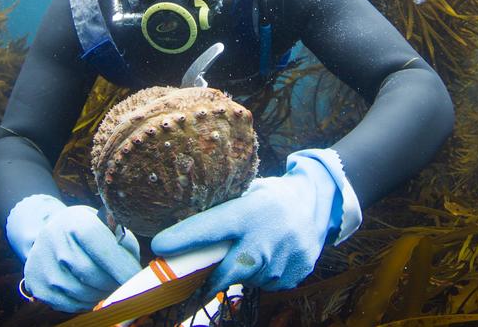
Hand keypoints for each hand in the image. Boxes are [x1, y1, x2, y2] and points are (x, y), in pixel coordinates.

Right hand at [6, 195, 140, 312]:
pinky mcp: (38, 286)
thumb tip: (135, 267)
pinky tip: (92, 291)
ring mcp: (43, 266)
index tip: (138, 278)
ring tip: (109, 285)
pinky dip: (87, 302)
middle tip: (125, 284)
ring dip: (102, 294)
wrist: (47, 234)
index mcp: (75, 222)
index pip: (104, 250)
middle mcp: (55, 242)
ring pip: (83, 293)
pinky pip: (71, 304)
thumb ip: (123, 240)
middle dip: (114, 284)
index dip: (124, 268)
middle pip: (94, 275)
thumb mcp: (104, 223)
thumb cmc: (85, 229)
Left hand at [151, 154, 342, 294]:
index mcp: (249, 211)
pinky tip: (270, 255)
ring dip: (241, 273)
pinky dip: (262, 275)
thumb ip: (223, 211)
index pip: (210, 227)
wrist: (318, 200)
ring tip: (251, 250)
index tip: (159, 247)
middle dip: (207, 280)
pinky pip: (268, 284)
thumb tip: (183, 228)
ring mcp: (284, 259)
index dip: (183, 239)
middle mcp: (266, 238)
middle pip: (226, 271)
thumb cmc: (272, 196)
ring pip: (248, 280)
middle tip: (192, 283)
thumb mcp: (248, 193)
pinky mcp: (296, 273)